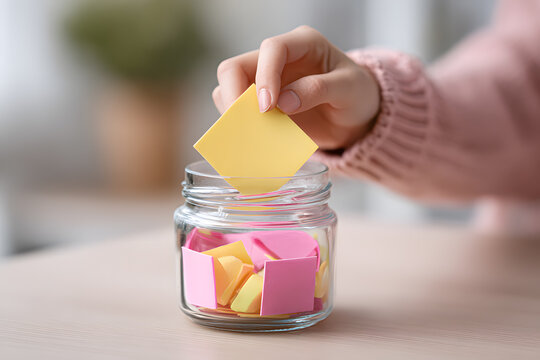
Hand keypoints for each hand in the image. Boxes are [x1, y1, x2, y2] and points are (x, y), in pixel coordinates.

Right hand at [212, 26, 379, 149]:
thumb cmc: (357, 96)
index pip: (271, 49)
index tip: (267, 107)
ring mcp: (265, 82)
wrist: (355, 118)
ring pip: (229, 88)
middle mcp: (278, 59)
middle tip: (244, 122)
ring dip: (234, 112)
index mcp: (302, 43)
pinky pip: (238, 111)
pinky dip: (240, 124)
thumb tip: (283, 103)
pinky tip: (252, 137)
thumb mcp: (350, 90)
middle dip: (233, 94)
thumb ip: (319, 89)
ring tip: (250, 133)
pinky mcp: (260, 104)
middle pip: (235, 67)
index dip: (264, 76)